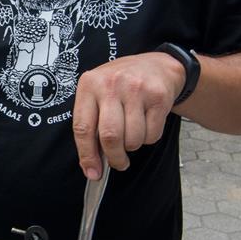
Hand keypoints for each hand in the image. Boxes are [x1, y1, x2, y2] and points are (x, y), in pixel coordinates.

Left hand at [72, 52, 185, 176]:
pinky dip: (149, 138)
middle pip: (109, 136)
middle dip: (114, 157)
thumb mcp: (99, 93)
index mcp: (89, 84)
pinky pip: (152, 135)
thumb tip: (91, 164)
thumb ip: (91, 123)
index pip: (82, 127)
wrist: (157, 66)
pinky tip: (146, 124)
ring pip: (133, 139)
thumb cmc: (121, 85)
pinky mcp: (158, 97)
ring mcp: (136, 89)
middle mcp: (111, 84)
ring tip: (132, 134)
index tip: (92, 173)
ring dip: (133, 146)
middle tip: (118, 162)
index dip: (87, 155)